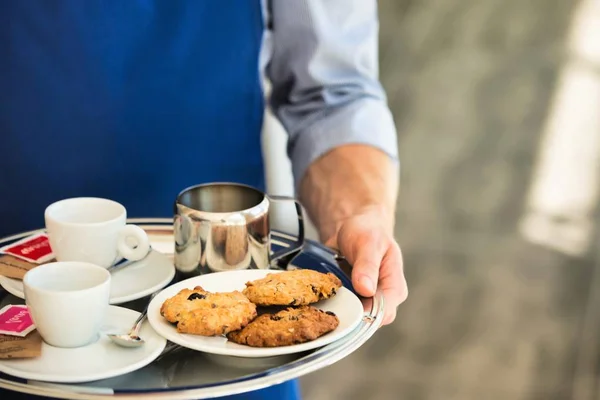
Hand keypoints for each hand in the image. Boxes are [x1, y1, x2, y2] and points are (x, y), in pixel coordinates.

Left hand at [325, 206, 406, 325]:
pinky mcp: (351, 299)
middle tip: (327, 300)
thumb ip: (368, 265)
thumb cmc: (367, 231)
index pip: (383, 314)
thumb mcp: (368, 242)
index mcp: (395, 289)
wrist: (353, 226)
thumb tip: (367, 290)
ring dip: (337, 309)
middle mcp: (383, 299)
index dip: (364, 315)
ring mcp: (366, 301)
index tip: (344, 307)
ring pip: (351, 317)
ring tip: (322, 295)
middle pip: (367, 321)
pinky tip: (320, 295)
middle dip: (347, 314)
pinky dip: (331, 303)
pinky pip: (341, 309)